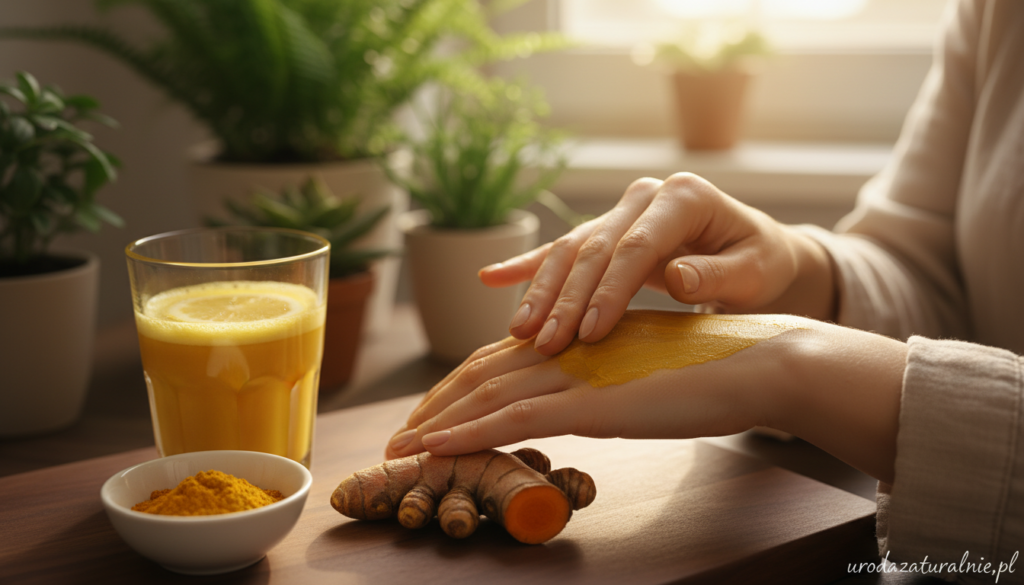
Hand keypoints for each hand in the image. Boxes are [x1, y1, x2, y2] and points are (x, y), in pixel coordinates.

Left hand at [385, 315, 905, 482]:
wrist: (759, 364)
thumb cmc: (716, 371)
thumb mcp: (649, 372)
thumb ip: (612, 379)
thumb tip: (591, 398)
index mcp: (583, 338)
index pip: (506, 358)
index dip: (463, 383)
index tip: (434, 410)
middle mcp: (571, 348)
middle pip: (483, 371)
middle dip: (437, 403)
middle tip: (401, 434)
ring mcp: (578, 373)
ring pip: (487, 394)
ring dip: (437, 422)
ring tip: (399, 449)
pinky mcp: (590, 403)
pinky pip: (512, 420)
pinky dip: (467, 435)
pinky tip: (435, 449)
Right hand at [479, 173, 835, 355]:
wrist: (756, 250)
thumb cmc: (760, 263)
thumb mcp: (756, 272)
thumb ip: (719, 274)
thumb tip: (678, 277)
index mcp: (683, 197)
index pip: (636, 245)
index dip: (609, 290)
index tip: (590, 333)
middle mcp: (644, 196)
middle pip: (594, 248)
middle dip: (566, 299)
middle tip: (545, 344)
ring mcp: (621, 211)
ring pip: (570, 250)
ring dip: (541, 292)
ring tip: (518, 332)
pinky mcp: (606, 232)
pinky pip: (561, 250)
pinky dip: (527, 266)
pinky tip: (491, 278)